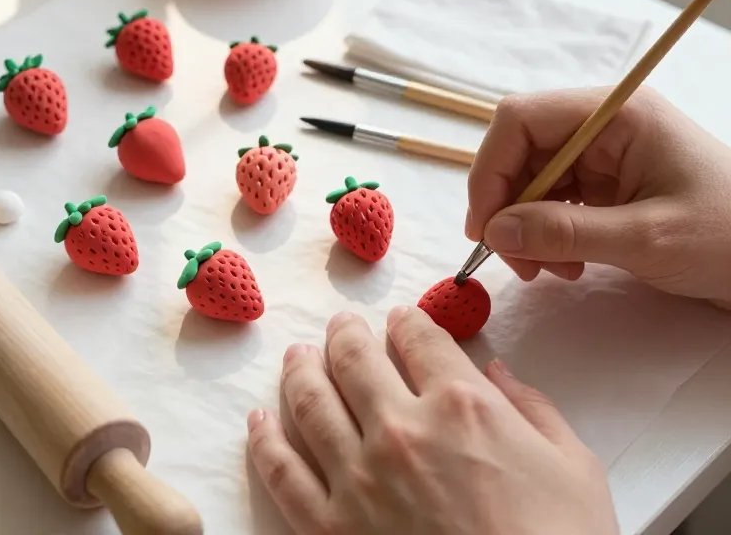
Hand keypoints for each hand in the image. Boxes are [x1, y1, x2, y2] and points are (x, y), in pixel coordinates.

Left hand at [247, 309, 617, 534]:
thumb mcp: (574, 468)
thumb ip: (532, 409)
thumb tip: (498, 372)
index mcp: (462, 406)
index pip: (420, 341)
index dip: (407, 322)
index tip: (400, 320)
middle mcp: (401, 430)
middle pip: (354, 360)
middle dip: (345, 335)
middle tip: (340, 327)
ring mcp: (358, 478)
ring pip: (310, 403)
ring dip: (300, 372)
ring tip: (297, 358)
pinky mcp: (330, 527)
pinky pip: (283, 472)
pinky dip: (264, 440)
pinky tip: (259, 422)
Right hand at [466, 87, 730, 307]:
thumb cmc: (727, 238)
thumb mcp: (644, 238)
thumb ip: (565, 232)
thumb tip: (495, 230)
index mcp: (617, 115)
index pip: (520, 120)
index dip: (491, 169)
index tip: (485, 226)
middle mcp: (603, 127)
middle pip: (518, 152)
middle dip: (506, 207)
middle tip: (514, 259)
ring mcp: (603, 156)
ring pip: (528, 182)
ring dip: (524, 229)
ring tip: (548, 270)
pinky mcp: (604, 186)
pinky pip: (550, 203)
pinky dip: (544, 236)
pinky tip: (566, 265)